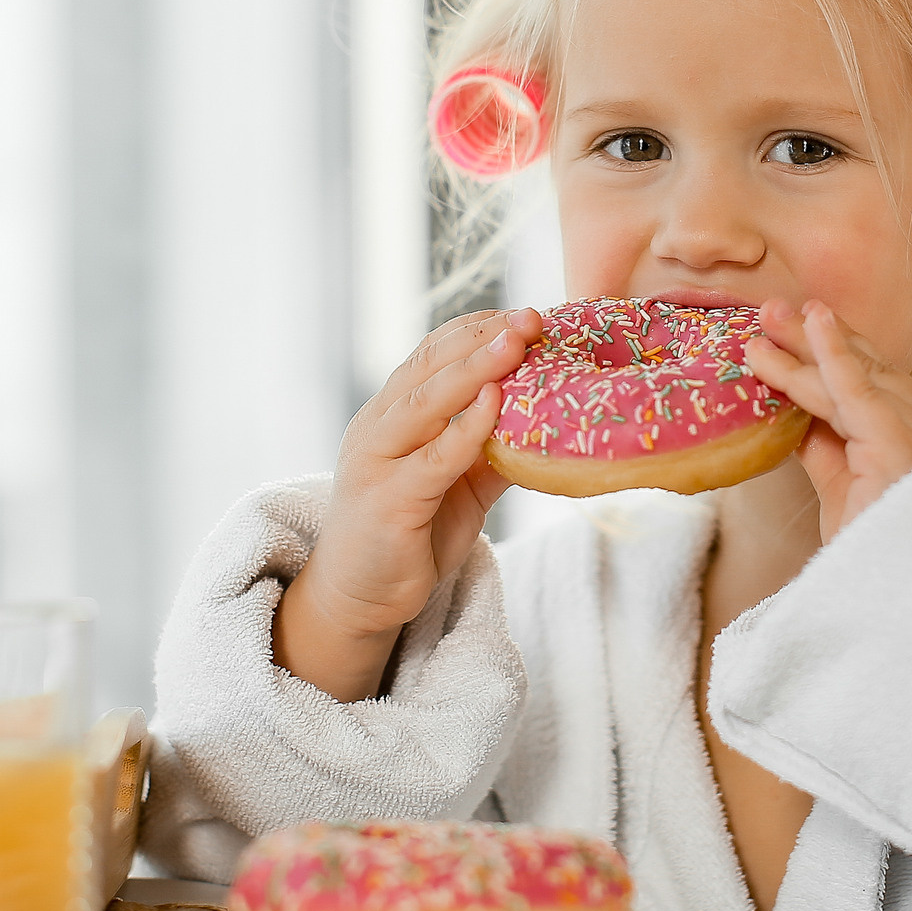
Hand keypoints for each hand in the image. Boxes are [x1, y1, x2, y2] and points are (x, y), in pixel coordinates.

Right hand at [276, 306, 542, 699]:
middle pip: (429, 367)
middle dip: (482, 338)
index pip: (431, 354)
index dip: (476, 329)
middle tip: (530, 317)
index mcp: (391, 414)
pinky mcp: (386, 503)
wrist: (363, 597)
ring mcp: (376, 463)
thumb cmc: (412, 534)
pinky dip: (465, 429)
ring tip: (516, 343)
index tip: (522, 313)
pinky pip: (432, 460)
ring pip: (426, 403)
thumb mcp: (460, 483)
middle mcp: (377, 428)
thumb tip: (548, 418)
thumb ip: (492, 448)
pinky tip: (496, 405)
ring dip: (474, 369)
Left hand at [743, 299, 911, 539]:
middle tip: (772, 311)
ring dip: (808, 344)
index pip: (873, 389)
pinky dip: (835, 354)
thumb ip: (825, 454)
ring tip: (767, 317)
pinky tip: (813, 322)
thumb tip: (791, 415)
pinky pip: (862, 392)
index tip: (799, 328)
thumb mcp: (846, 499)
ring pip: (856, 378)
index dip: (834, 355)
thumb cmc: (883, 563)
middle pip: (867, 373)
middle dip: (816, 340)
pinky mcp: (902, 449)